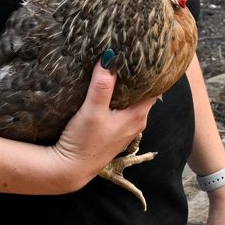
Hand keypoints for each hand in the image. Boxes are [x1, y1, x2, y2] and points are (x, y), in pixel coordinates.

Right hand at [49, 62, 154, 191]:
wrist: (70, 169)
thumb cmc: (84, 142)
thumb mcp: (92, 110)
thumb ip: (102, 85)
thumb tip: (109, 58)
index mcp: (138, 116)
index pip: (153, 88)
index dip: (150, 72)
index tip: (143, 55)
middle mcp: (136, 123)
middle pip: (142, 94)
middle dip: (136, 77)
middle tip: (127, 55)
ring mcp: (125, 129)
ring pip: (131, 102)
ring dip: (125, 88)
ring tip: (117, 67)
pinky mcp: (113, 132)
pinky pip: (121, 109)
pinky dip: (117, 98)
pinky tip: (106, 89)